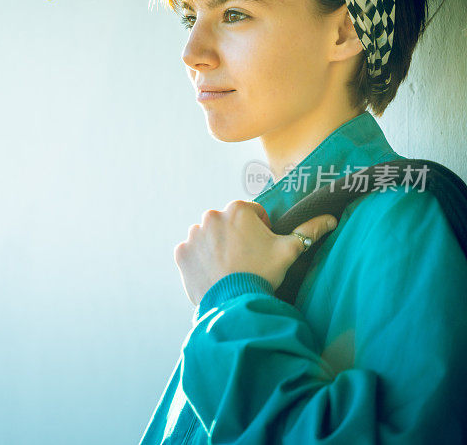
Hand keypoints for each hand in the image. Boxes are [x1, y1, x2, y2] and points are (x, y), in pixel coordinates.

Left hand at [174, 200, 337, 305]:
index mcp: (236, 209)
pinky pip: (192, 253)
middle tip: (246, 261)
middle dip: (236, 237)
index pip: (252, 214)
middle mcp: (210, 216)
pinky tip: (214, 274)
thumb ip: (309, 231)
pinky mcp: (181, 253)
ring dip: (216, 247)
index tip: (261, 249)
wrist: (235, 303)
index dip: (260, 231)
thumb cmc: (263, 273)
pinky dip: (200, 261)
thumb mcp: (290, 250)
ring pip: (208, 237)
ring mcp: (192, 235)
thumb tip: (330, 219)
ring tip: (230, 268)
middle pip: (227, 224)